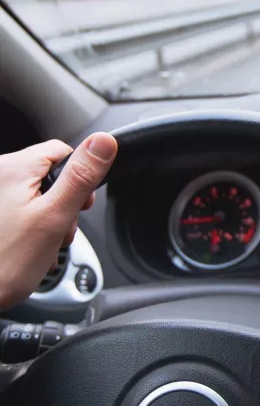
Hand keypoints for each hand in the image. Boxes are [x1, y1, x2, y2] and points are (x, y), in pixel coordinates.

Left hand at [0, 133, 116, 309]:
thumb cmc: (4, 263)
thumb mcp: (55, 216)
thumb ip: (81, 177)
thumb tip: (104, 141)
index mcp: (12, 168)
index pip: (63, 151)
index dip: (80, 179)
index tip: (79, 204)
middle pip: (50, 176)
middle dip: (64, 205)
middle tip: (58, 230)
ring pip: (38, 196)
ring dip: (49, 220)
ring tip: (42, 244)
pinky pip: (21, 210)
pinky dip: (31, 228)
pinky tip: (29, 248)